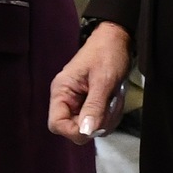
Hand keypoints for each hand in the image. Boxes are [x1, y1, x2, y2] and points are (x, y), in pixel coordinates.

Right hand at [47, 23, 130, 142]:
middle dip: (96, 123)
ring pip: (90, 128)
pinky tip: (114, 100)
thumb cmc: (106, 53)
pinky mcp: (89, 104)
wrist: (116, 40)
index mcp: (62, 91)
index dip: (75, 130)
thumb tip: (86, 132)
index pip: (57, 124)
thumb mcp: (103, 80)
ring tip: (114, 99)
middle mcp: (66, 99)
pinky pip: (98, 122)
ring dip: (106, 119)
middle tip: (110, 106)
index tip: (94, 125)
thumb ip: (94, 106)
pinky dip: (110, 115)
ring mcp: (78, 103)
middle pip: (75, 130)